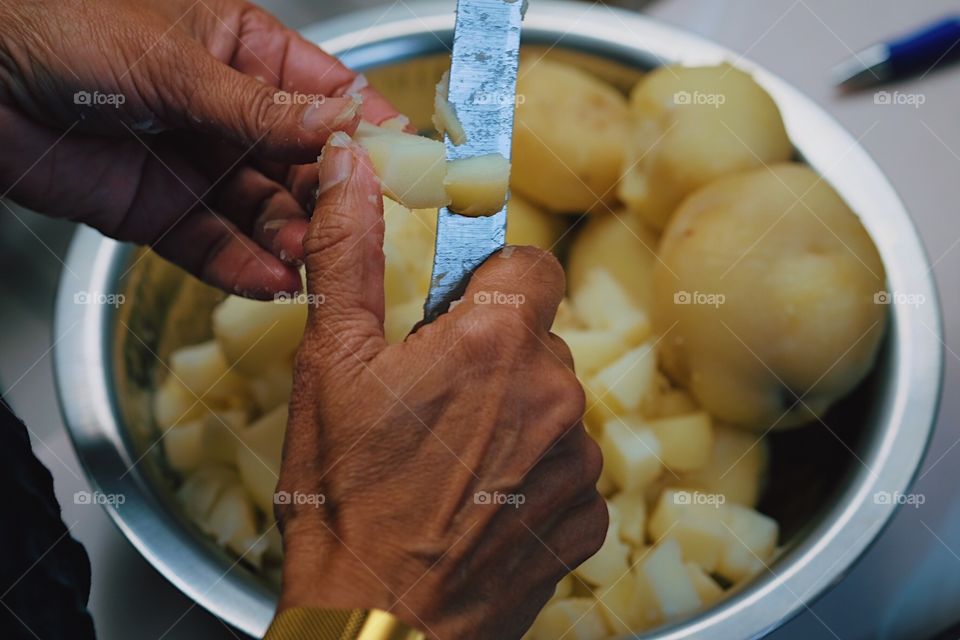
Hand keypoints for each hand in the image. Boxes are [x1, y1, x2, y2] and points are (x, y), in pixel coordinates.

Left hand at [0, 0, 401, 297]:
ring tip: (311, 262)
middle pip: (304, 164)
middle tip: (359, 229)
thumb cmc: (59, 22)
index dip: (368, 127)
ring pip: (265, 212)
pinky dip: (242, 267)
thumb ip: (261, 109)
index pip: (327, 91)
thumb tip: (342, 124)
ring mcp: (197, 164)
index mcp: (242, 51)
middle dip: (332, 198)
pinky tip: (270, 281)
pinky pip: (213, 245)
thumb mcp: (175, 63)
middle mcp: (228, 112)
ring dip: (292, 240)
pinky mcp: (160, 211)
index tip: (406, 162)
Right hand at [274, 137, 607, 638]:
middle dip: (495, 355)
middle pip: (539, 339)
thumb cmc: (345, 497)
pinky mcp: (586, 518)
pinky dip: (533, 477)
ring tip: (451, 463)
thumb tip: (352, 164)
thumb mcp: (330, 363)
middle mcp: (554, 393)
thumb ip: (349, 252)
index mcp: (494, 341)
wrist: (377, 624)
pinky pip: (568, 469)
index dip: (491, 284)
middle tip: (434, 401)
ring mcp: (577, 460)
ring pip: (555, 405)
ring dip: (515, 418)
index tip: (456, 314)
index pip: (531, 266)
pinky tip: (481, 505)